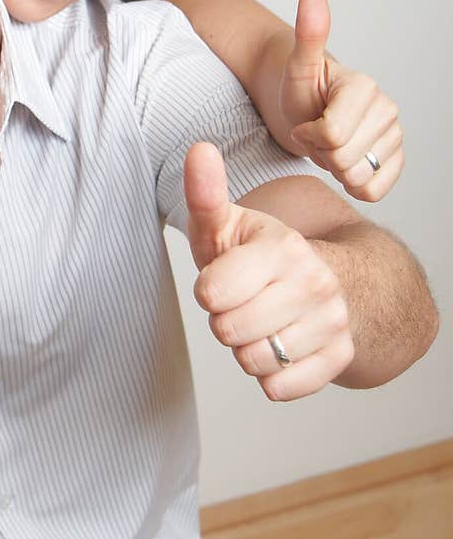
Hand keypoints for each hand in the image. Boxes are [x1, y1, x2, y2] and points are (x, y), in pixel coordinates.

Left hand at [184, 142, 353, 400]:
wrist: (328, 281)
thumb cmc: (258, 256)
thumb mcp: (228, 224)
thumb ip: (205, 193)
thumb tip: (198, 149)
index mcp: (283, 247)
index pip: (211, 294)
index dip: (209, 291)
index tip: (225, 278)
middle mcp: (315, 283)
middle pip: (228, 332)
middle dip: (225, 322)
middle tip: (243, 302)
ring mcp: (332, 322)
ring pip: (252, 362)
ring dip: (247, 349)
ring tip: (262, 321)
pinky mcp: (339, 357)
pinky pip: (278, 389)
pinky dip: (270, 376)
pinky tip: (281, 346)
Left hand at [279, 0, 403, 200]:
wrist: (304, 109)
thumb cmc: (296, 90)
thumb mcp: (295, 67)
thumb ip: (307, 35)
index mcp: (365, 87)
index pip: (332, 136)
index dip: (308, 136)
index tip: (304, 122)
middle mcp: (387, 109)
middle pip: (343, 160)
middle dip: (320, 153)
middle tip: (314, 134)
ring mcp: (394, 136)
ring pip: (357, 178)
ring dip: (333, 168)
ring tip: (327, 146)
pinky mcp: (394, 160)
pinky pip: (375, 191)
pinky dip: (354, 185)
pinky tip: (344, 163)